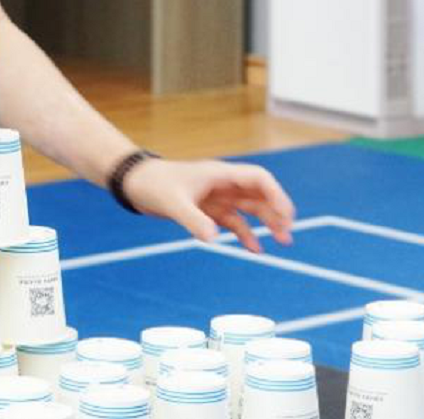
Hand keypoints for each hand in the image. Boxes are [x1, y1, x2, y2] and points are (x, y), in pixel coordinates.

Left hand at [123, 158, 294, 252]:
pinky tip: (256, 249)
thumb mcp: (173, 203)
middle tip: (288, 235)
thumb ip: (193, 220)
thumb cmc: (153, 184)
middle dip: (276, 212)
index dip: (276, 195)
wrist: (134, 184)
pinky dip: (246, 234)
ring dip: (267, 223)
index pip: (258, 179)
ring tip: (283, 242)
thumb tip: (213, 238)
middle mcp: (222, 184)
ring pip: (250, 209)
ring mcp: (216, 196)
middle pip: (259, 195)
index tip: (286, 215)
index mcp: (220, 175)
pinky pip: (234, 221)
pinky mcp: (208, 209)